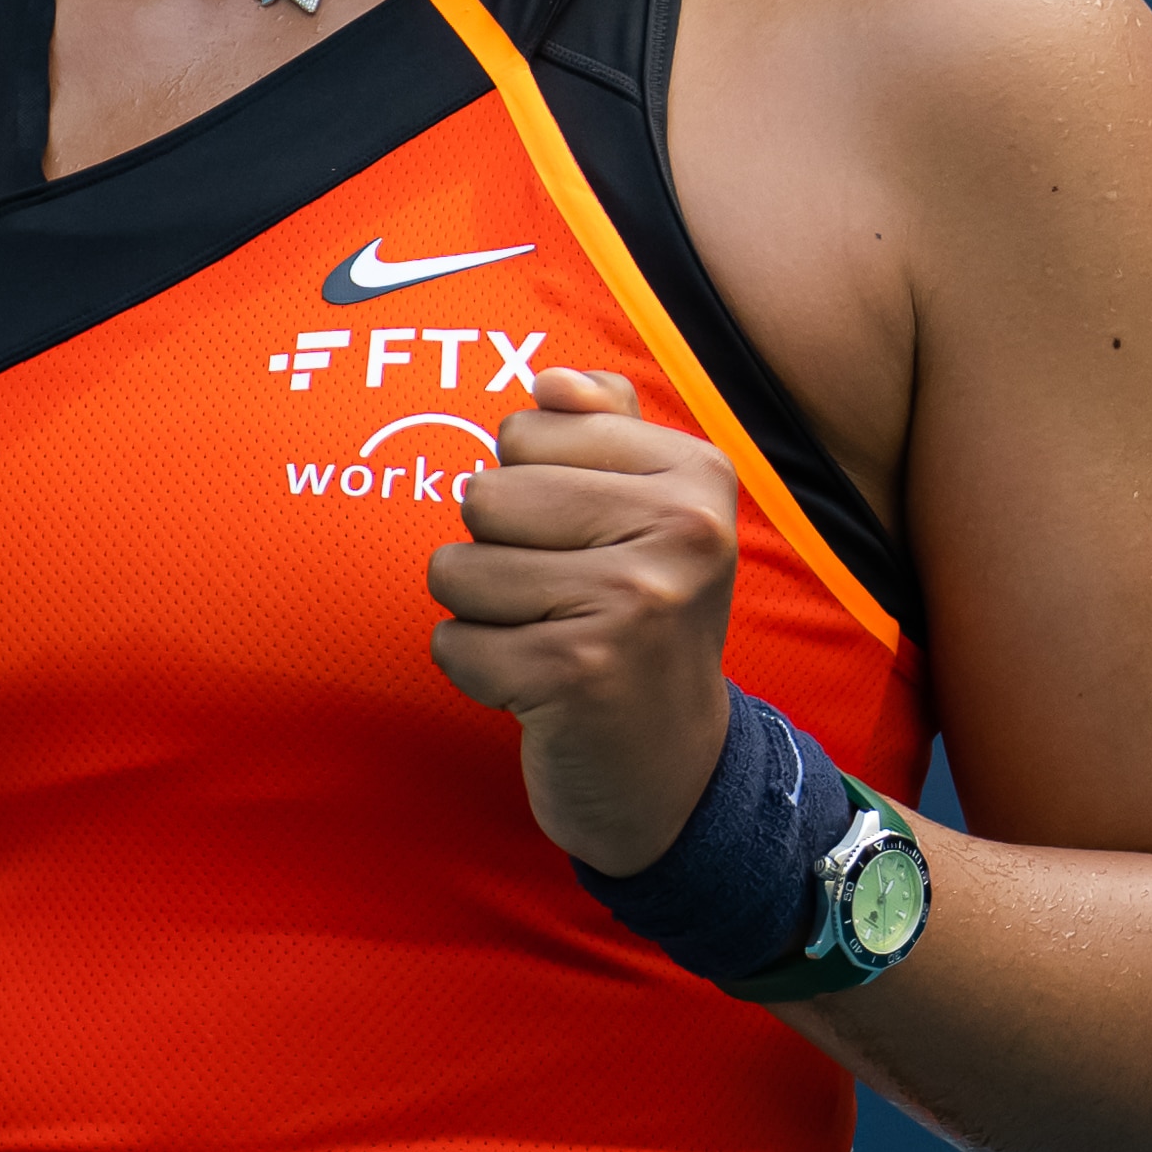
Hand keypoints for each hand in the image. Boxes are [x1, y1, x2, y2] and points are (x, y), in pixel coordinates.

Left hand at [424, 365, 741, 874]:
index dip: (525, 487)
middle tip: (560, 599)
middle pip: (485, 494)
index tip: (584, 542)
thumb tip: (550, 381)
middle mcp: (681, 531)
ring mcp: (634, 603)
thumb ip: (606, 426)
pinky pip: (453, 642)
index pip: (526, 429)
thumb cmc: (642, 622)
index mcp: (698, 474)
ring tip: (546, 639)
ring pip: (458, 568)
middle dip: (495, 551)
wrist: (675, 770)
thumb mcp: (652, 513)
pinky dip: (476, 670)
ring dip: (481, 613)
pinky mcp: (579, 672)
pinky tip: (536, 687)